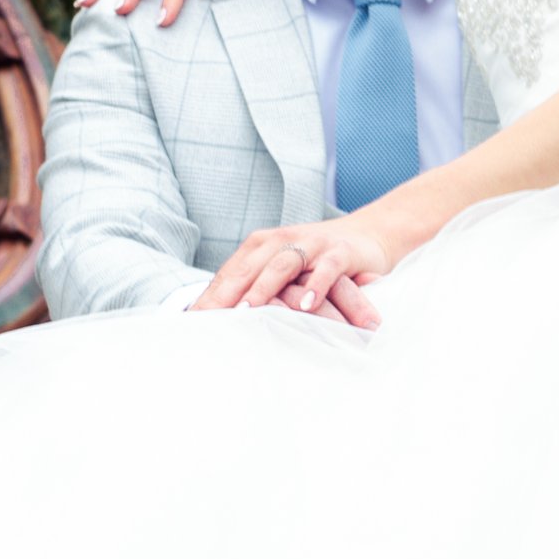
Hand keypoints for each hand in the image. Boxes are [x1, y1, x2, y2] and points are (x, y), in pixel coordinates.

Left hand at [192, 214, 396, 329]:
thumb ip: (254, 289)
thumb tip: (218, 319)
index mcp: (261, 246)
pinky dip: (315, 285)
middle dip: (228, 294)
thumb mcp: (283, 272)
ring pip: (282, 264)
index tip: (190, 323)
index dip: (210, 297)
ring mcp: (311, 244)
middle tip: (210, 321)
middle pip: (249, 267)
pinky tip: (306, 305)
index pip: (230, 273)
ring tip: (248, 312)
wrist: (368, 234)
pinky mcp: (339, 251)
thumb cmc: (316, 261)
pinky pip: (326, 268)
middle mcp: (282, 240)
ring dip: (264, 288)